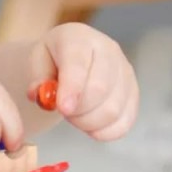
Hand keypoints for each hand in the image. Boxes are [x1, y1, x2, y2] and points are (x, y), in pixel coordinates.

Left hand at [28, 23, 138, 140]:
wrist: (72, 59)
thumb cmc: (53, 62)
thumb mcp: (38, 63)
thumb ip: (38, 79)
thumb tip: (41, 95)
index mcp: (80, 38)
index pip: (79, 63)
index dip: (72, 88)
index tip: (63, 109)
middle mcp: (108, 51)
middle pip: (99, 90)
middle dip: (78, 111)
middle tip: (65, 112)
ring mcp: (125, 72)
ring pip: (112, 110)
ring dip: (89, 123)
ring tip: (77, 116)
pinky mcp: (133, 93)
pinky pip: (125, 122)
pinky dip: (106, 132)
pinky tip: (92, 128)